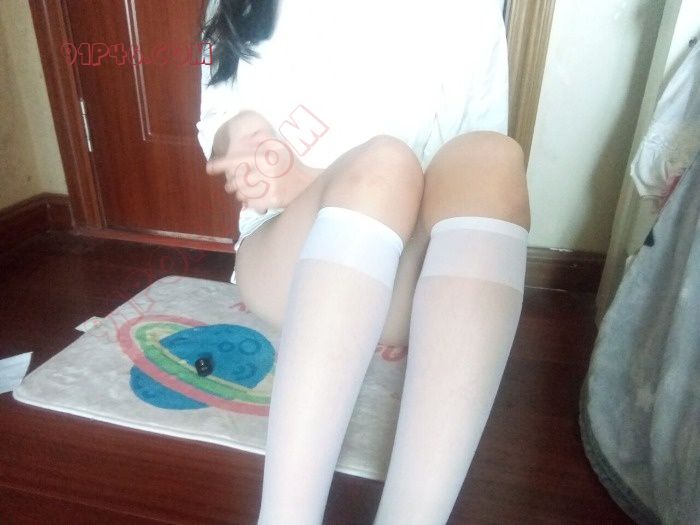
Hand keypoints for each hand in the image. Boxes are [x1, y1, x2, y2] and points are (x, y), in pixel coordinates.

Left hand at [206, 112, 321, 212]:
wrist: (309, 183)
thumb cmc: (291, 163)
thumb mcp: (279, 146)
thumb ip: (263, 139)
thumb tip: (250, 135)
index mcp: (264, 156)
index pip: (237, 159)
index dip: (221, 164)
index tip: (209, 168)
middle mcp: (266, 170)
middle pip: (237, 180)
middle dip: (231, 184)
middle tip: (230, 185)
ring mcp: (270, 186)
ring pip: (243, 193)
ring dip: (240, 194)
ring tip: (243, 192)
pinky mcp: (273, 200)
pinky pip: (251, 203)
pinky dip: (249, 203)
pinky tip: (253, 199)